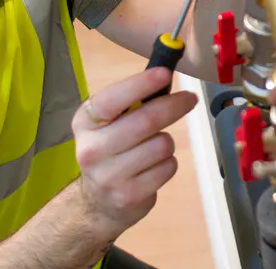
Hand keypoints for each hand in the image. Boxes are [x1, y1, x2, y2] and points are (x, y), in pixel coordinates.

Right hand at [71, 68, 197, 240]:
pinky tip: (153, 167)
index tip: (164, 73)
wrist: (98, 201)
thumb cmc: (110, 150)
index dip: (140, 84)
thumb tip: (165, 76)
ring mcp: (109, 176)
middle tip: (190, 99)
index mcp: (85, 122)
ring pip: (162, 145)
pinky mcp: (129, 196)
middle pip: (145, 121)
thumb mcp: (108, 123)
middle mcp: (91, 149)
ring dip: (167, 142)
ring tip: (154, 147)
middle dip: (174, 106)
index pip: (111, 99)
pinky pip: (168, 167)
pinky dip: (168, 163)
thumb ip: (131, 102)